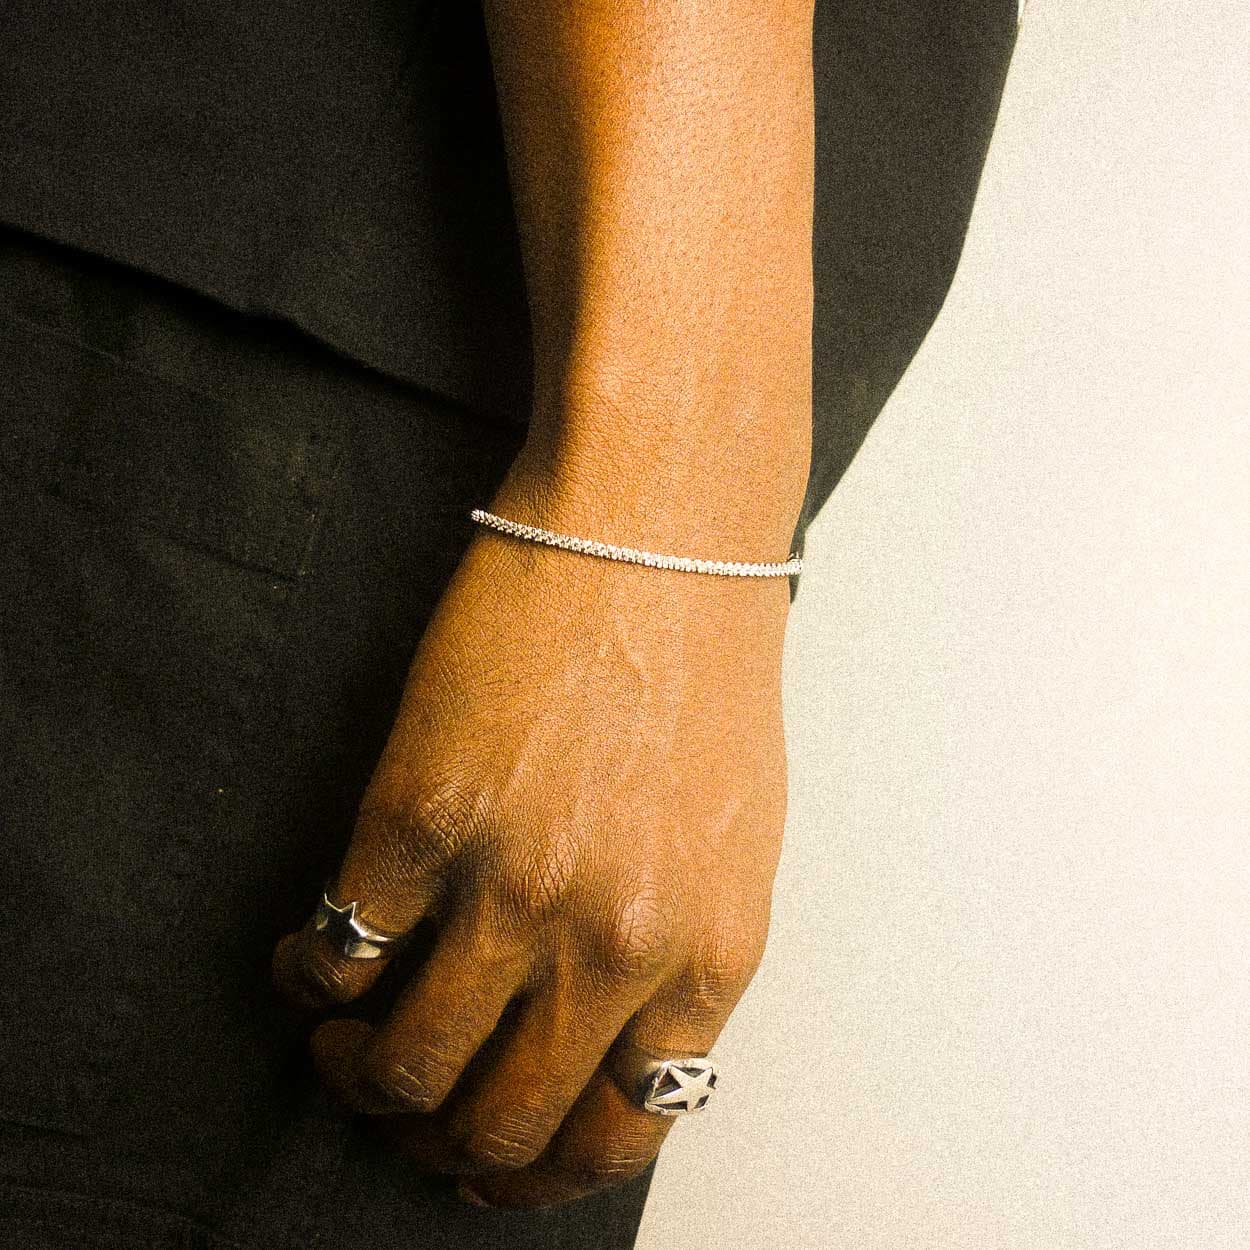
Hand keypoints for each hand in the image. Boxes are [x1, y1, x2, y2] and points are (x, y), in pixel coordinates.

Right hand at [271, 462, 793, 1208]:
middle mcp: (614, 941)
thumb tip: (599, 1042)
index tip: (493, 1162)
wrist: (657, 529)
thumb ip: (681, 956)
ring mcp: (512, 884)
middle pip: (500, 1123)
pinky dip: (310, 980)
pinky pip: (337, 958)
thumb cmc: (703, 669)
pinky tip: (314, 956)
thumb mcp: (736, 838)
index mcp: (708, 953)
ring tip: (348, 1040)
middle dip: (442, 1141)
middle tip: (409, 1107)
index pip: (618, 1134)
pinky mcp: (419, 817)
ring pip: (403, 1068)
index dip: (542, 1171)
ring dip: (359, 1076)